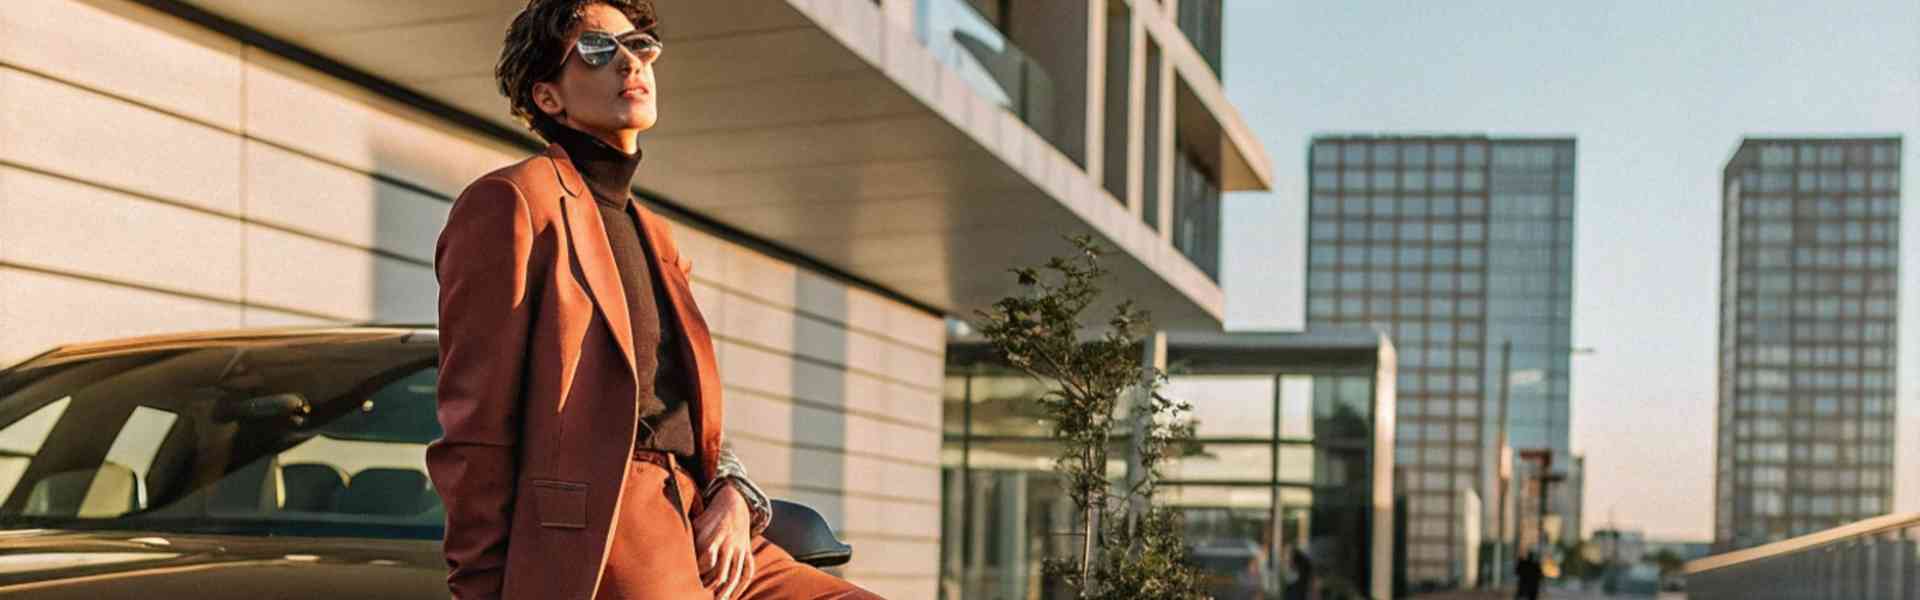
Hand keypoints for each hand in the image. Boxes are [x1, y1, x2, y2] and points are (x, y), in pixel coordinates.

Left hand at [693, 484, 754, 599]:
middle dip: (712, 587)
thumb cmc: (708, 519)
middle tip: (703, 598)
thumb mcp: (695, 524)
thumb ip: (685, 539)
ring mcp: (740, 549)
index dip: (699, 573)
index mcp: (714, 537)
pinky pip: (748, 571)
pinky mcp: (747, 551)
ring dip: (728, 591)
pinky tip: (735, 595)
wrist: (733, 504)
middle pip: (721, 572)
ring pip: (735, 574)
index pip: (707, 560)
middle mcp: (728, 544)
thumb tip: (669, 555)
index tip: (690, 581)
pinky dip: (742, 585)